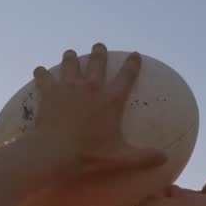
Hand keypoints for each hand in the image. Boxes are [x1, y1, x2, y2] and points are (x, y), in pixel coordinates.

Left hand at [31, 43, 167, 179]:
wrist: (54, 154)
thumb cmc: (89, 156)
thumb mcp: (120, 159)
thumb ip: (143, 158)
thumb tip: (165, 158)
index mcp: (110, 100)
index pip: (127, 76)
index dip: (132, 63)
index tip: (135, 54)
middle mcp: (91, 87)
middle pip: (97, 62)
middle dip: (99, 52)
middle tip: (99, 46)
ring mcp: (68, 87)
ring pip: (71, 63)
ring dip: (72, 57)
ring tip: (71, 53)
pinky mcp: (49, 92)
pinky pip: (44, 76)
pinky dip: (42, 73)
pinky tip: (40, 70)